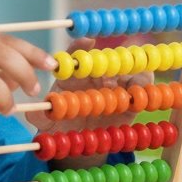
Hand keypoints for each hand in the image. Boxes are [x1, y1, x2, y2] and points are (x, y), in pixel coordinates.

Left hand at [24, 38, 152, 166]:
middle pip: (106, 58)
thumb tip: (38, 112)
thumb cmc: (58, 123)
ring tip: (130, 82)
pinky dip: (144, 87)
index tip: (87, 43)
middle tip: (114, 66)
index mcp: (71, 75)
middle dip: (111, 58)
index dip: (80, 47)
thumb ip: (39, 117)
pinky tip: (138, 96)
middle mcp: (94, 75)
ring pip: (127, 67)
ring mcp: (114, 84)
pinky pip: (143, 86)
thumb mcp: (46, 122)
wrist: (79, 138)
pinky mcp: (131, 98)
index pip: (75, 56)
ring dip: (131, 69)